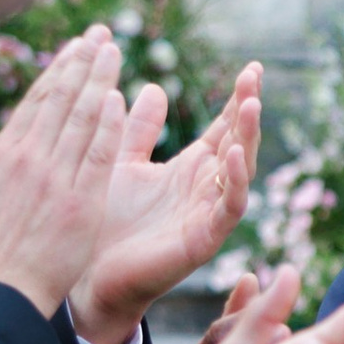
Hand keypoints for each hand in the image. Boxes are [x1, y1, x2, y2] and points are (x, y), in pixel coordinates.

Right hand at [0, 29, 126, 318]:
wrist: (6, 288)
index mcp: (7, 155)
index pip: (38, 102)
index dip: (60, 70)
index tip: (78, 46)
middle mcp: (29, 159)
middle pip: (61, 100)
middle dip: (83, 62)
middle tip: (103, 34)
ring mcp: (54, 178)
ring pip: (80, 119)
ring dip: (99, 80)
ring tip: (114, 51)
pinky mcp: (79, 201)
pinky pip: (97, 156)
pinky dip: (108, 126)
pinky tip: (120, 99)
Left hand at [72, 62, 263, 343]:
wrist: (90, 276)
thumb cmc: (106, 222)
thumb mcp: (121, 163)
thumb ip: (138, 130)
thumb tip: (152, 88)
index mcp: (189, 169)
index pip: (224, 127)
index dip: (238, 99)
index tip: (251, 68)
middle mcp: (205, 189)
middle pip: (239, 142)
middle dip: (248, 110)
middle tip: (253, 78)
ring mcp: (207, 214)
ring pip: (241, 172)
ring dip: (248, 139)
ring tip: (250, 106)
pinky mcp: (203, 240)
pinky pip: (228, 209)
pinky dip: (234, 183)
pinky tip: (232, 156)